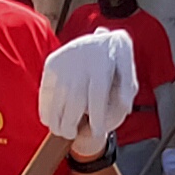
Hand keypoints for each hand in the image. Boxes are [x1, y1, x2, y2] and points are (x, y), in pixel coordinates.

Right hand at [39, 25, 138, 153]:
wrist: (102, 39)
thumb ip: (127, 89)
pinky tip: (48, 119)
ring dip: (56, 119)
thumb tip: (126, 107)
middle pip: (74, 99)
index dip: (97, 116)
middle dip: (70, 122)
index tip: (97, 132)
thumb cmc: (117, 61)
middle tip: (70, 135)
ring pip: (57, 96)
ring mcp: (64, 61)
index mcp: (103, 62)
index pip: (97, 94)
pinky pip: (45, 90)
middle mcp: (81, 61)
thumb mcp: (129, 70)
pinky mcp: (52, 63)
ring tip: (60, 131)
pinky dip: (45, 107)